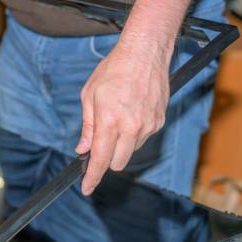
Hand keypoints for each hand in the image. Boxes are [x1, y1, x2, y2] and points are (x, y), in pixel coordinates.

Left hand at [75, 40, 169, 194]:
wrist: (144, 53)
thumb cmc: (113, 70)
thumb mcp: (89, 95)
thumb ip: (87, 126)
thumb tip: (83, 148)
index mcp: (109, 121)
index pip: (99, 160)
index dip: (92, 177)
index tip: (86, 188)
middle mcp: (131, 127)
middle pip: (117, 163)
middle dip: (105, 160)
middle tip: (97, 144)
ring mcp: (148, 126)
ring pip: (131, 152)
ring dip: (120, 146)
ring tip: (116, 118)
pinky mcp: (159, 121)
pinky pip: (143, 139)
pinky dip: (133, 134)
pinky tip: (129, 114)